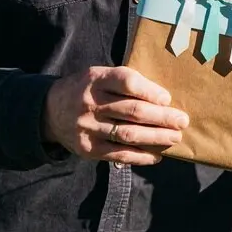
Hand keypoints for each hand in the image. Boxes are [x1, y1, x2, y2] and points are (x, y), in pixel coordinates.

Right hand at [44, 66, 187, 164]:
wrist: (49, 110)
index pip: (127, 82)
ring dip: (156, 137)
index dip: (150, 91)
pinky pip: (118, 154)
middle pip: (133, 111)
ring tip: (175, 137)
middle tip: (182, 121)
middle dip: (162, 117)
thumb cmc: (86, 89)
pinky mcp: (88, 148)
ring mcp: (88, 128)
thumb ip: (124, 83)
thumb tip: (162, 99)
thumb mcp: (99, 75)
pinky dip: (140, 156)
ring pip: (128, 134)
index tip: (167, 99)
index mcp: (96, 79)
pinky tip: (157, 155)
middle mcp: (91, 103)